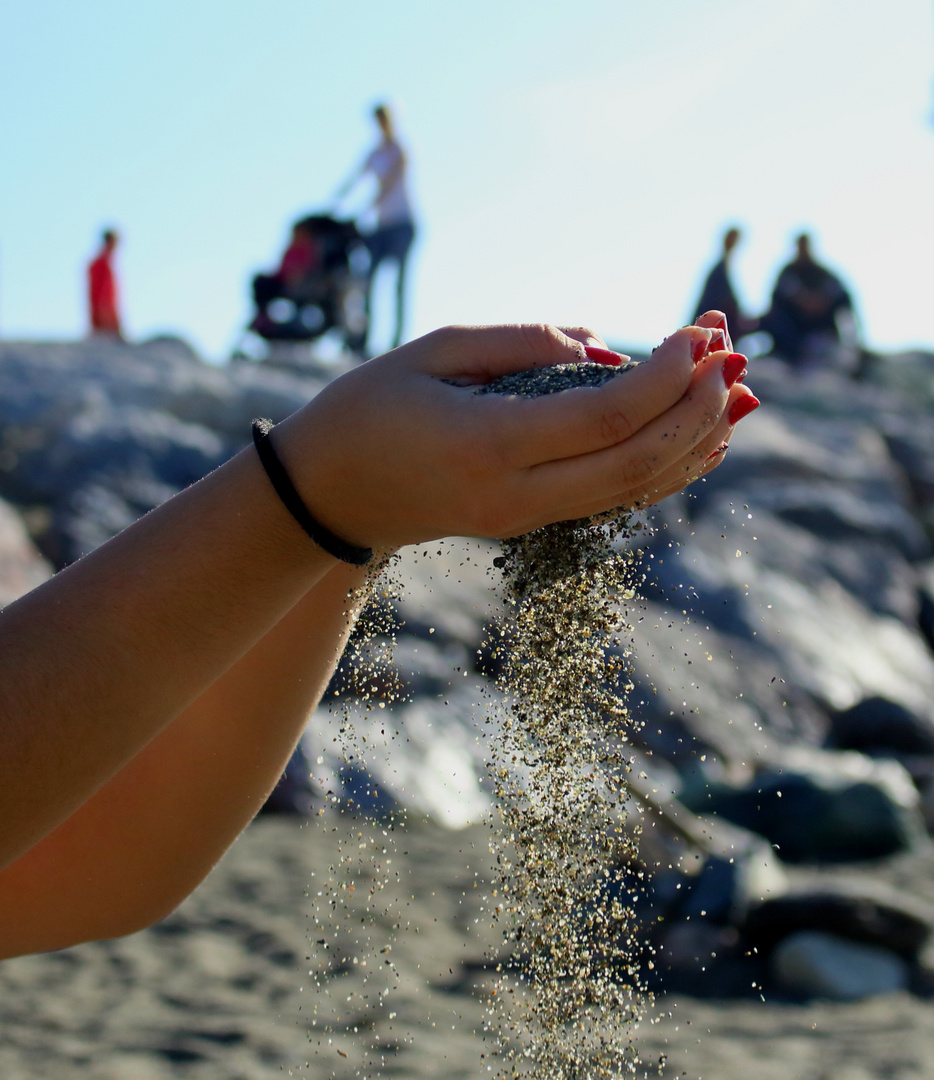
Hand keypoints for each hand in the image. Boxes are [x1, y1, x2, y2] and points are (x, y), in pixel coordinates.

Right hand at [275, 322, 757, 549]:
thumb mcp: (434, 351)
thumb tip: (604, 348)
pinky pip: (614, 501)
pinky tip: (700, 444)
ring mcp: (527, 518)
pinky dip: (665, 473)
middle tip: (731, 359)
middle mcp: (517, 493)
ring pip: (635, 490)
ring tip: (734, 393)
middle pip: (636, 461)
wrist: (331, 496)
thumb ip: (524, 343)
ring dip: (693, 443)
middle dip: (695, 410)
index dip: (665, 375)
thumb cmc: (369, 409)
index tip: (696, 335)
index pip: (606, 415)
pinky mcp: (531, 524)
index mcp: (489, 443)